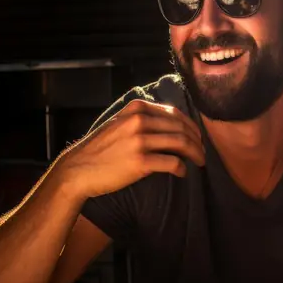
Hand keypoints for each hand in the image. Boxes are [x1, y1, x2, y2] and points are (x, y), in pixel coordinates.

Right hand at [55, 98, 204, 200]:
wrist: (79, 169)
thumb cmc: (101, 150)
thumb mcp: (119, 123)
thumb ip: (141, 119)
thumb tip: (171, 125)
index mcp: (136, 109)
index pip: (175, 113)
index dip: (191, 127)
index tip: (197, 138)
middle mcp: (139, 121)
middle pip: (182, 128)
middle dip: (198, 141)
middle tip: (203, 153)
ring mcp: (140, 141)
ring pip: (181, 143)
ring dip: (195, 154)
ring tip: (199, 163)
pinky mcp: (140, 162)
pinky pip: (172, 163)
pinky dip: (182, 168)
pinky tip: (182, 173)